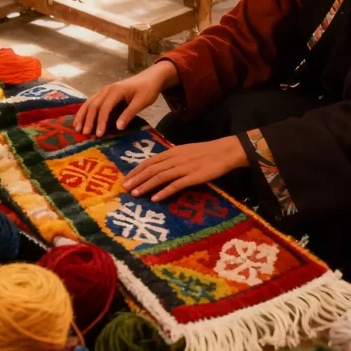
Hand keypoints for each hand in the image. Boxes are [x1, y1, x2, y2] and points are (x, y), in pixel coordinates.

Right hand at [73, 60, 177, 136]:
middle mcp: (107, 89)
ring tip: (77, 128)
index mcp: (116, 90)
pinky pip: (92, 101)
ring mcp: (105, 90)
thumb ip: (129, 113)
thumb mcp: (142, 102)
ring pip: (90, 102)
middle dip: (88, 120)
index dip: (101, 121)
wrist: (151, 77)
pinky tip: (80, 119)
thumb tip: (118, 127)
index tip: (99, 134)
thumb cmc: (148, 89)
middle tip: (84, 134)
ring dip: (82, 115)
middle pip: (94, 105)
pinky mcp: (105, 93)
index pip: (105, 108)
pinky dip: (85, 110)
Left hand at [122, 137, 247, 201]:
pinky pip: (175, 185)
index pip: (150, 161)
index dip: (137, 170)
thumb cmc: (206, 152)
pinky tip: (155, 198)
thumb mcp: (186, 152)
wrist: (225, 151)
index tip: (127, 178)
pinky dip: (164, 191)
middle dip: (137, 178)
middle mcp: (175, 158)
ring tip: (135, 194)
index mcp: (172, 151)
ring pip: (160, 176)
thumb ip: (172, 159)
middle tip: (125, 188)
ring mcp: (184, 167)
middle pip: (152, 169)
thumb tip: (159, 168)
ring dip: (146, 185)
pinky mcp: (193, 177)